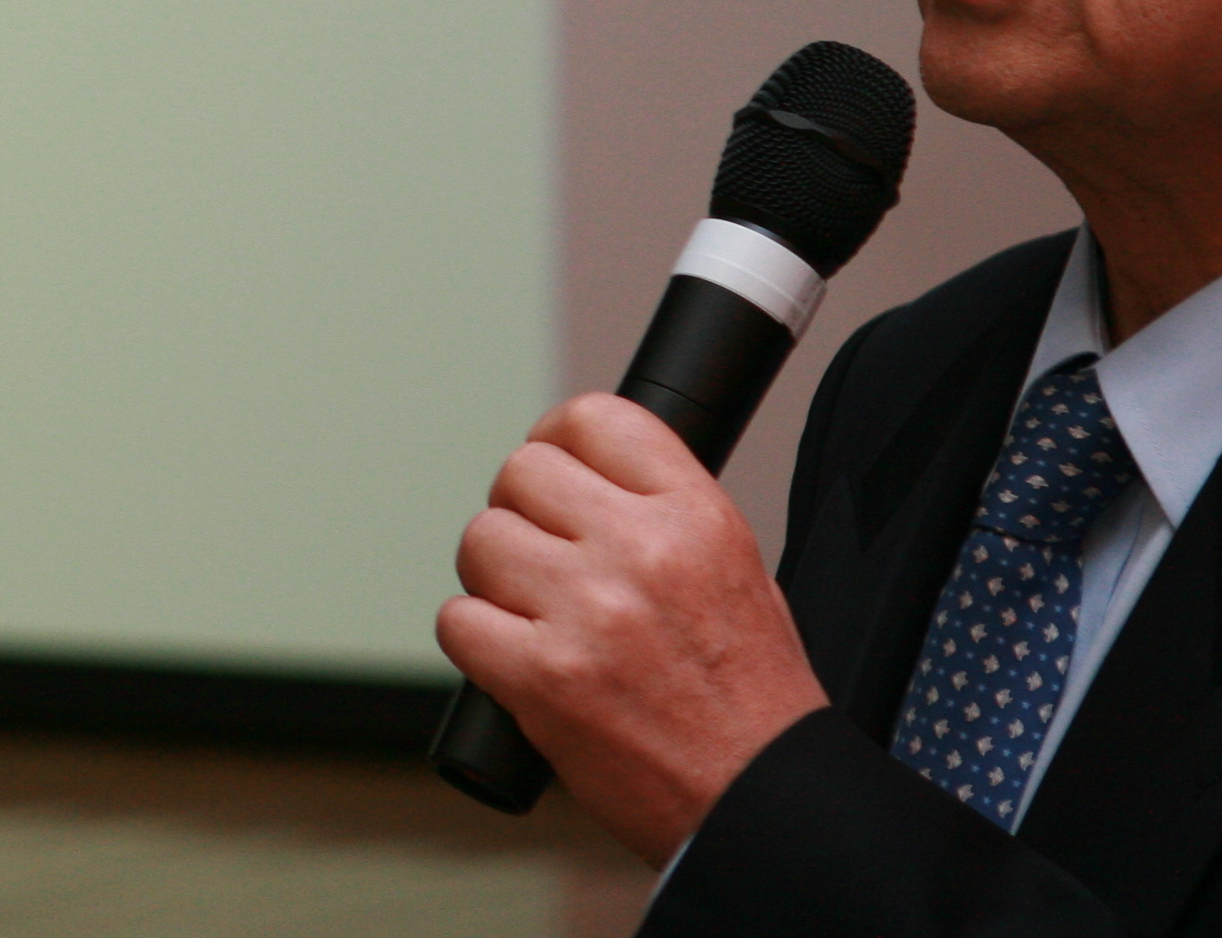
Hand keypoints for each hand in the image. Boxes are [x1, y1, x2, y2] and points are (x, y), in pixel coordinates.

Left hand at [436, 393, 829, 863]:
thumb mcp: (740, 571)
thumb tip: (581, 479)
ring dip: (494, 579)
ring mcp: (586, 613)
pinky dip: (477, 642)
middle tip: (545, 560)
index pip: (595, 419)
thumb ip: (662, 514)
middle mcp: (641, 551)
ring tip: (536, 617)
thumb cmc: (753, 700)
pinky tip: (516, 664)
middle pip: (521, 472)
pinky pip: (458, 620)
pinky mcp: (541, 677)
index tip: (554, 472)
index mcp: (697, 517)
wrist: (764, 802)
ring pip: (480, 541)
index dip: (558, 442)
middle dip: (522, 514)